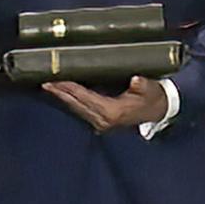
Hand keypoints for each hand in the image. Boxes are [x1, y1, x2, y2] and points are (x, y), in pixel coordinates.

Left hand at [42, 75, 167, 133]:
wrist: (159, 111)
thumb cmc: (152, 97)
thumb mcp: (150, 89)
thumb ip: (142, 85)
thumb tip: (136, 81)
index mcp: (112, 112)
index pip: (85, 97)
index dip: (70, 88)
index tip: (57, 80)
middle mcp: (103, 120)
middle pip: (76, 104)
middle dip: (60, 93)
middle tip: (45, 82)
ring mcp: (100, 123)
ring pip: (76, 109)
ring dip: (62, 97)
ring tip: (49, 86)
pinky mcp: (100, 122)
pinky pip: (81, 110)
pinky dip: (70, 101)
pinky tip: (62, 93)